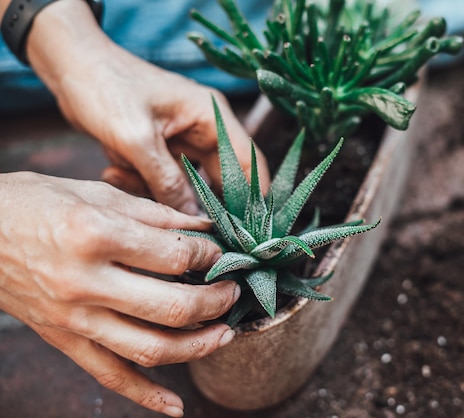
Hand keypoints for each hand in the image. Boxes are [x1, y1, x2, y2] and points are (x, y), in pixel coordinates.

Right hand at [0, 172, 238, 416]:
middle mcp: (85, 282)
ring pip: (149, 349)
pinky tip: (175, 408)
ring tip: (224, 335)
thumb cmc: (34, 203)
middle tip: (234, 293)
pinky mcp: (63, 340)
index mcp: (96, 235)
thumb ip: (155, 213)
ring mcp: (73, 318)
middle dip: (215, 302)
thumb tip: (204, 227)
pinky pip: (109, 376)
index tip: (221, 251)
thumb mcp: (96, 193)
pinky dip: (145, 396)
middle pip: (171, 308)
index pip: (174, 257)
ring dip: (197, 347)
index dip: (210, 253)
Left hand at [25, 0, 269, 214]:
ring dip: (166, 193)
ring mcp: (184, 140)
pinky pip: (166, 179)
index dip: (254, 197)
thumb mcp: (136, 138)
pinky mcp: (163, 150)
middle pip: (223, 178)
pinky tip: (116, 170)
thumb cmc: (105, 87)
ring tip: (129, 178)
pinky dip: (146, 183)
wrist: (70, 65)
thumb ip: (167, 180)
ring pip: (191, 183)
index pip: (248, 162)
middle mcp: (205, 129)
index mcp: (211, 116)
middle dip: (207, 204)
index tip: (251, 231)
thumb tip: (193, 218)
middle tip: (198, 233)